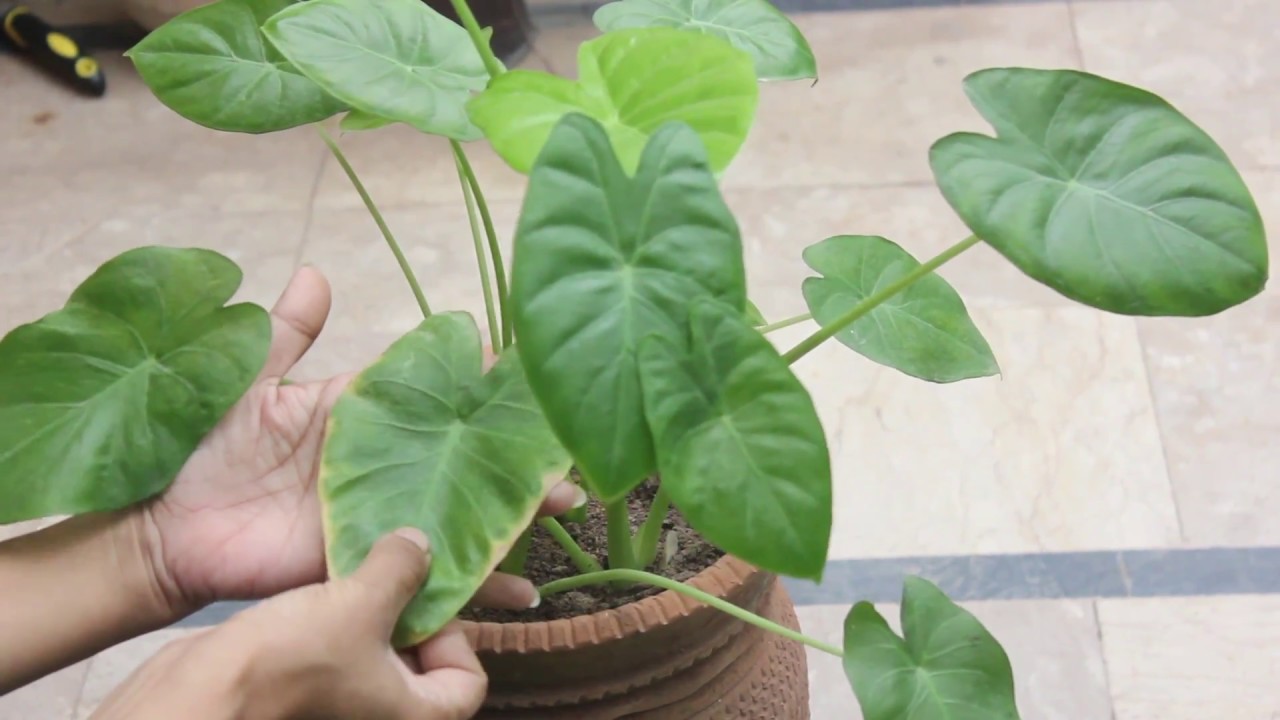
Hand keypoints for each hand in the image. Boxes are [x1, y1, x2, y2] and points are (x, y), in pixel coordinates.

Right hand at [94, 529, 485, 719]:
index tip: (427, 601)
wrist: (198, 693)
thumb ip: (401, 570)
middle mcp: (381, 715)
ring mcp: (341, 704)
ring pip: (378, 651)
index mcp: (413, 717)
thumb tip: (422, 544)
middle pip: (423, 663)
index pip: (467, 683)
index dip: (455, 638)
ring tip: (367, 562)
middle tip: (400, 568)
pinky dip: (342, 617)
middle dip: (414, 614)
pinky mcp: (304, 687)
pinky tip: (330, 578)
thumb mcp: (360, 604)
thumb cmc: (293, 660)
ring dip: (376, 609)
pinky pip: (341, 648)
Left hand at [135, 267, 579, 610]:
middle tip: (565, 446)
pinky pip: (427, 573)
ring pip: (459, 511)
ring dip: (512, 512)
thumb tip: (317, 274)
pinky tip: (518, 588)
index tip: (527, 376)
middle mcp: (381, 464)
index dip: (480, 386)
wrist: (163, 525)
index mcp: (359, 415)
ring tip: (562, 505)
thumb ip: (287, 336)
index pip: (433, 395)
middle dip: (516, 453)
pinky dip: (473, 583)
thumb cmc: (200, 446)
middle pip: (463, 456)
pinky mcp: (365, 562)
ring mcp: (377, 515)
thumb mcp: (247, 381)